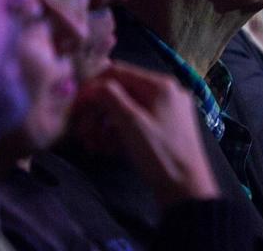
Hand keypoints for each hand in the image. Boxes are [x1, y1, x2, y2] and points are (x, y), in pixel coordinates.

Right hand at [71, 63, 219, 206]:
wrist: (187, 190)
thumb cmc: (160, 154)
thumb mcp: (131, 123)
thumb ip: (110, 97)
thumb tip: (93, 86)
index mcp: (161, 85)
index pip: (118, 72)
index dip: (93, 86)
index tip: (75, 104)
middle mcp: (166, 93)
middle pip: (121, 93)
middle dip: (98, 112)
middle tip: (83, 133)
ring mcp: (167, 111)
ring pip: (127, 110)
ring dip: (105, 126)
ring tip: (93, 146)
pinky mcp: (165, 129)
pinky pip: (136, 124)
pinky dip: (119, 134)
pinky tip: (106, 150)